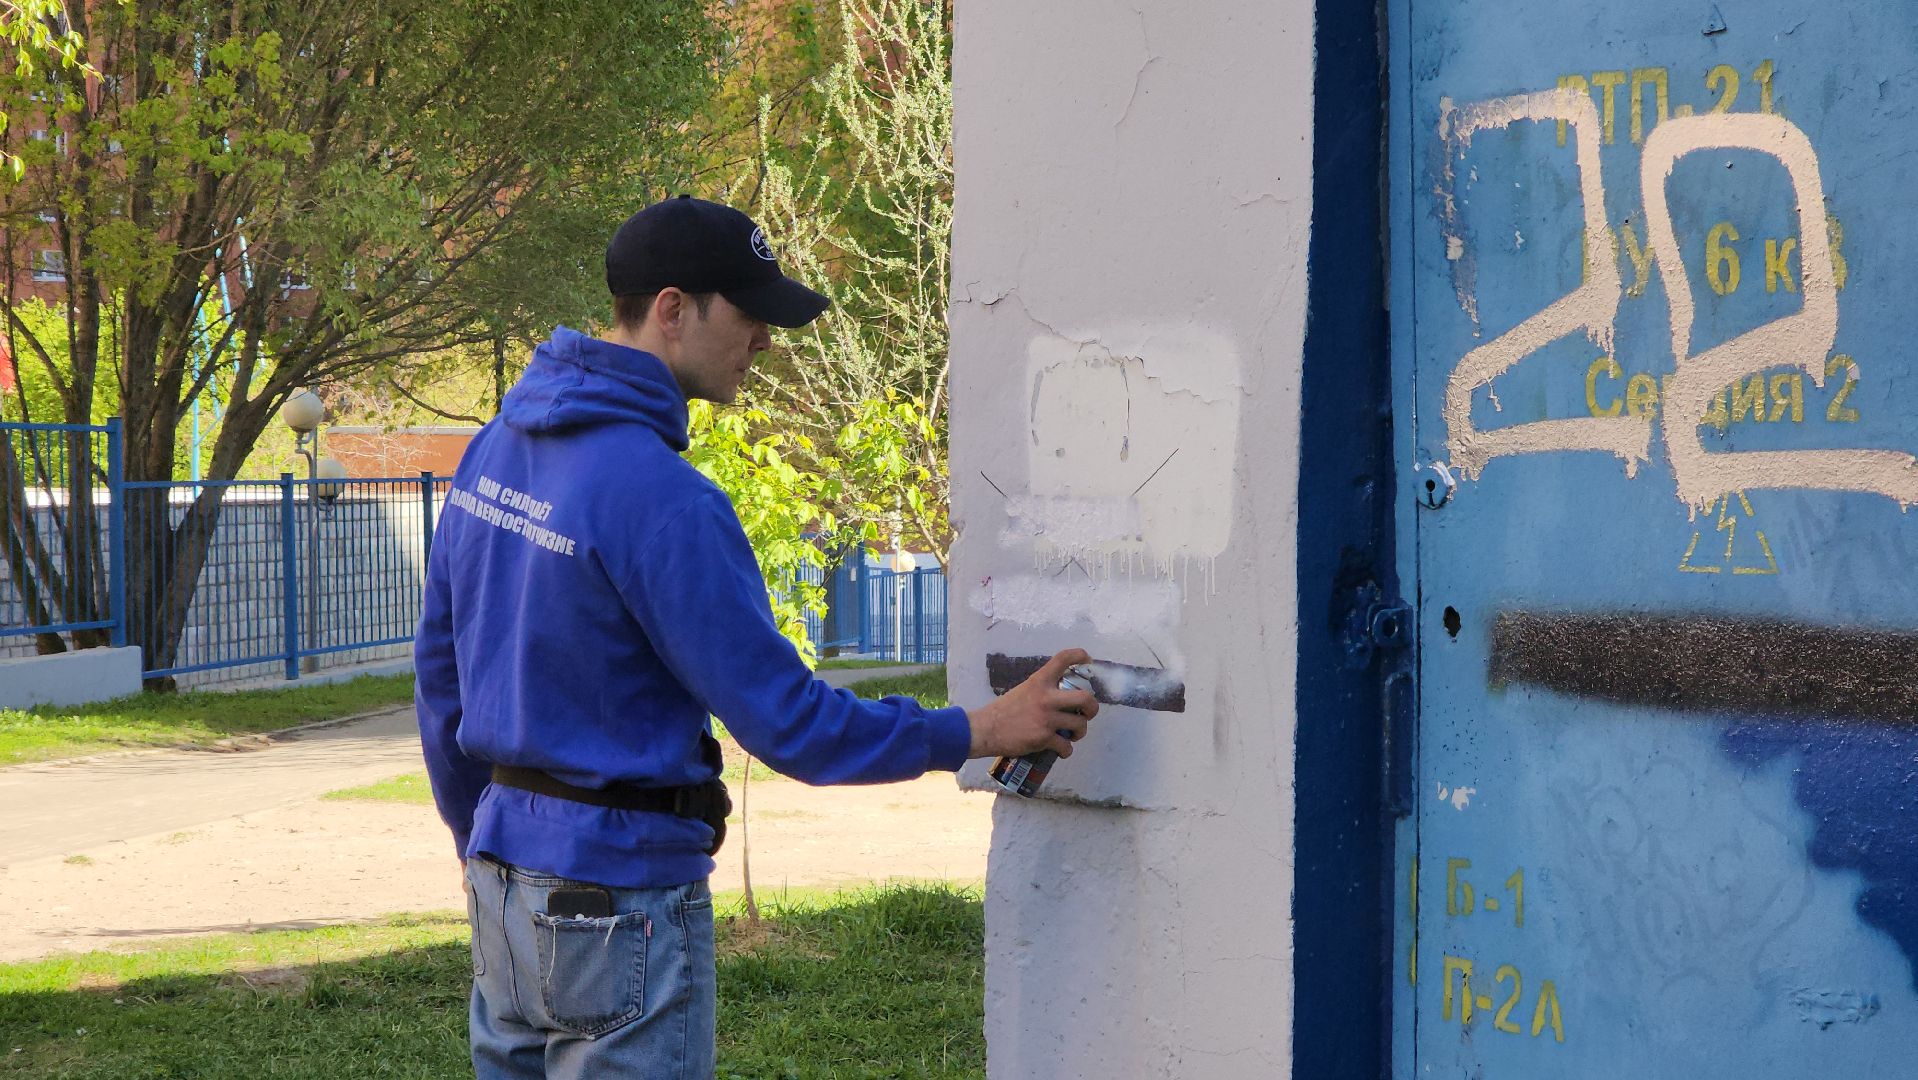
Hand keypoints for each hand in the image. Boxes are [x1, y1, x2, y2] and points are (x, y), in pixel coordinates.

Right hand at [966, 648, 1098, 758]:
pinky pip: (1066, 746)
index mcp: (1039, 681)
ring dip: (1079, 733)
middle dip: (1092, 708)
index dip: (1079, 655)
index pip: (1063, 658)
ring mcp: (1046, 718)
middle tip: (1087, 714)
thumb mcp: (1023, 690)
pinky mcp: (1043, 738)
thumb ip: (1042, 690)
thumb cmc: (1003, 710)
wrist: (985, 730)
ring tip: (1072, 735)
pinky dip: (1066, 751)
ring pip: (1079, 725)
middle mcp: (1046, 697)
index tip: (1087, 659)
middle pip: (1085, 698)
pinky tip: (1061, 750)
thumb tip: (1061, 696)